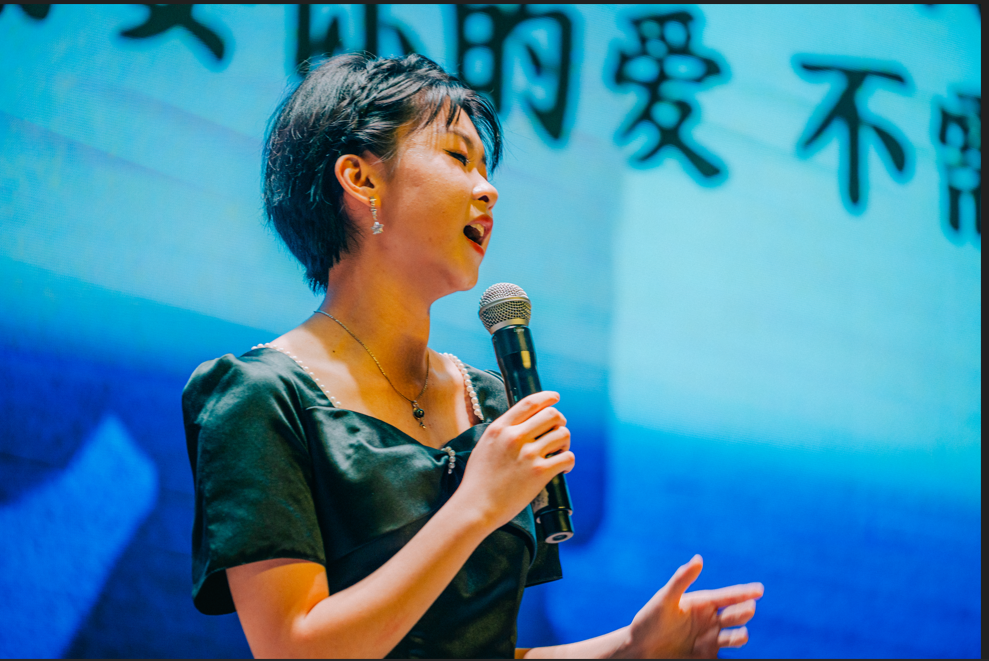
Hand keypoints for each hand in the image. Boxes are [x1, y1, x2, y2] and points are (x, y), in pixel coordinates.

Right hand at [455, 391, 573, 530]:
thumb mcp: (484, 446)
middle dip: (559, 422)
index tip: (555, 398)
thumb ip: (502, 432)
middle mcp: (515, 437)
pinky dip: (568, 462)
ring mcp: (528, 454)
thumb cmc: (478, 481)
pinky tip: (562, 468)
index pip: (529, 403)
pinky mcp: (540, 472)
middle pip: (552, 415)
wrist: (476, 507)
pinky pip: (567, 457)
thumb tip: (522, 424)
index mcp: (500, 428)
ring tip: (558, 452)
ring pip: (563, 434)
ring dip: (565, 442)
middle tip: (557, 433)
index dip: (547, 397)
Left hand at [619, 555, 763, 658]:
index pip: (728, 596)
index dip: (744, 592)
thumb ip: (681, 580)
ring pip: (734, 637)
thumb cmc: (649, 620)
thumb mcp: (665, 599)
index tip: (760, 589)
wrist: (638, 648)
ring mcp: (710, 639)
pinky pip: (727, 657)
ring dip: (740, 636)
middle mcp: (710, 620)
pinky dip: (735, 656)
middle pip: (734, 615)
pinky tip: (738, 656)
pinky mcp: (707, 656)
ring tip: (742, 635)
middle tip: (748, 608)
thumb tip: (698, 558)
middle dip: (743, 611)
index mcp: (702, 603)